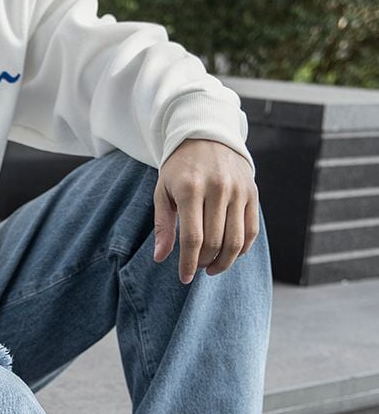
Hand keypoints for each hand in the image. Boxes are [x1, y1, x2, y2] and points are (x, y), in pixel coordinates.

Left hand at [153, 138, 259, 284]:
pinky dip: (241, 249)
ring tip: (211, 266)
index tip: (184, 278)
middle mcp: (217, 188)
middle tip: (196, 268)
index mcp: (191, 189)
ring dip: (223, 262)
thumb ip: (163, 225)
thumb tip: (160, 257)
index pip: (192, 238)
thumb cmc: (180, 168)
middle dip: (203, 263)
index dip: (188, 264)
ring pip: (236, 240)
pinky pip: (251, 231)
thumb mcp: (163, 191)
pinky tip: (229, 254)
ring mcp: (238, 190)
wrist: (208, 135)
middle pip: (214, 242)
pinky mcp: (253, 192)